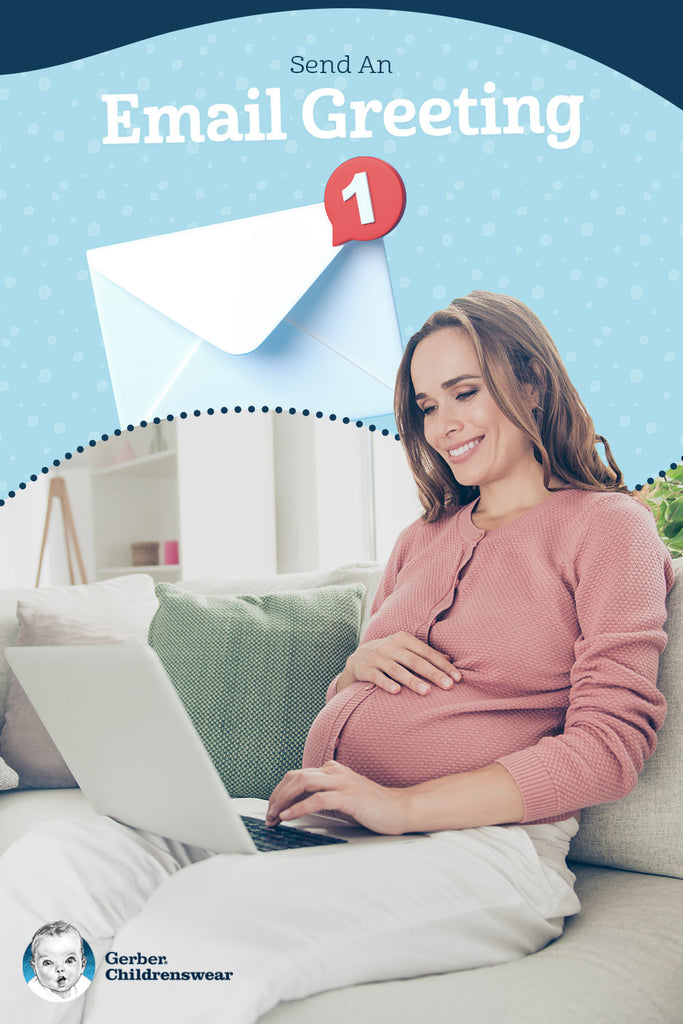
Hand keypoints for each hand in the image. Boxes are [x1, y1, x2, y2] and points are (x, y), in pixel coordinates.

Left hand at [265, 761, 409, 834]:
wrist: (401, 809)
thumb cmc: (372, 807)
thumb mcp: (342, 798)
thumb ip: (323, 797)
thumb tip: (297, 807)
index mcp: (332, 771)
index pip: (297, 775)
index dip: (280, 792)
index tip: (272, 810)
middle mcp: (335, 772)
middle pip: (295, 777)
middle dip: (277, 796)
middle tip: (268, 815)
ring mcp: (342, 782)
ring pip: (303, 783)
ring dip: (283, 801)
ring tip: (274, 816)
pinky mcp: (349, 797)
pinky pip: (318, 799)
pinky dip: (299, 807)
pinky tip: (289, 817)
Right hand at [338, 632, 461, 695]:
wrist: (358, 657)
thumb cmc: (390, 654)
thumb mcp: (406, 649)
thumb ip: (426, 654)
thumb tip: (450, 659)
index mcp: (403, 639)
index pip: (427, 652)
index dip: (443, 665)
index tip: (457, 678)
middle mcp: (390, 646)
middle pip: (415, 661)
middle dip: (433, 674)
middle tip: (448, 686)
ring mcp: (377, 657)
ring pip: (397, 670)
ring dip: (413, 681)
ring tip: (427, 692)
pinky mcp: (366, 669)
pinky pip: (378, 677)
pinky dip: (387, 684)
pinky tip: (397, 692)